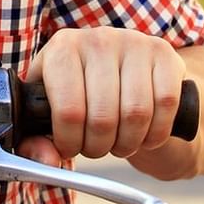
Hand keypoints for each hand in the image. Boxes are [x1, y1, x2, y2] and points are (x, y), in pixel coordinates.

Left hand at [19, 27, 185, 163]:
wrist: (124, 71)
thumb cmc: (80, 95)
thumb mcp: (51, 113)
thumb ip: (37, 143)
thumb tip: (47, 162)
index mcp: (61, 50)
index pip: (68, 111)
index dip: (71, 142)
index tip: (71, 148)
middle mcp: (97, 40)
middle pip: (103, 117)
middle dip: (100, 147)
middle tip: (97, 148)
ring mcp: (134, 43)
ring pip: (136, 113)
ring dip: (129, 143)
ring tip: (120, 142)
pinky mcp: (164, 53)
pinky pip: (166, 104)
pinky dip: (157, 132)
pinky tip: (145, 133)